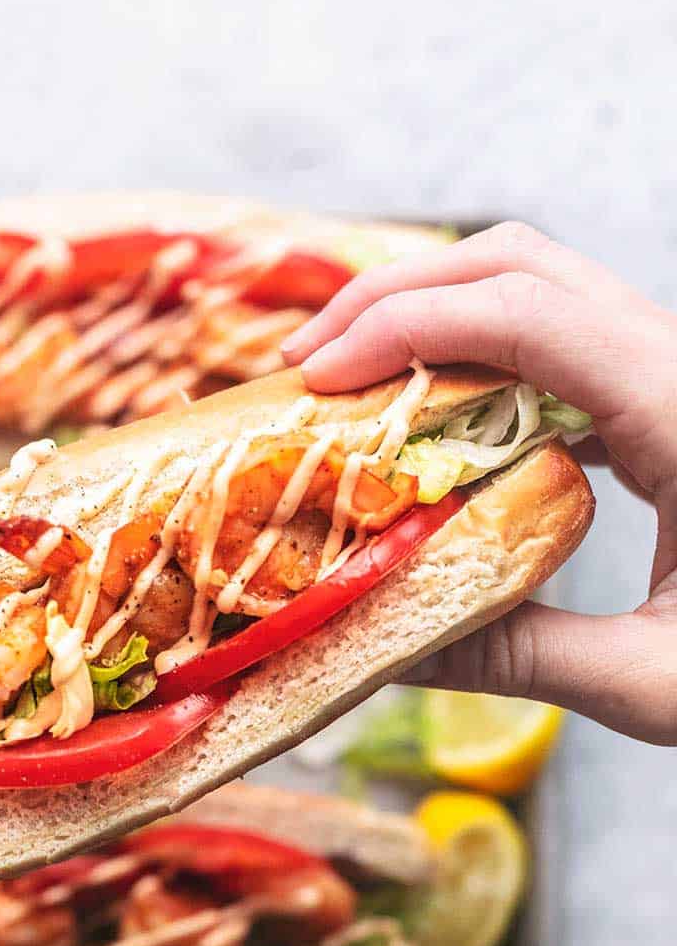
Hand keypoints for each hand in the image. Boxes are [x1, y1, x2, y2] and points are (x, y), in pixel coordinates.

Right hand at [282, 222, 676, 742]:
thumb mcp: (654, 682)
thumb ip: (517, 657)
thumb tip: (382, 649)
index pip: (527, 313)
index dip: (404, 326)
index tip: (315, 379)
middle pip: (524, 263)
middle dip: (398, 296)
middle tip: (305, 368)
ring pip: (542, 286)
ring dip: (434, 316)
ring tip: (348, 382)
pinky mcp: (670, 397)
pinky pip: (563, 339)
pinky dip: (480, 355)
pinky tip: (429, 420)